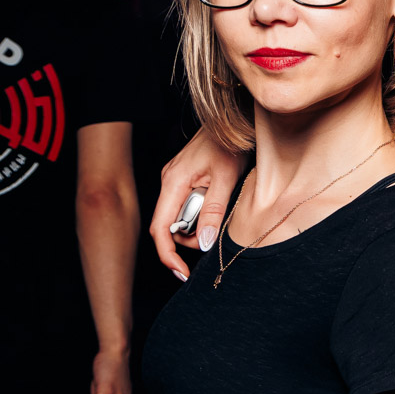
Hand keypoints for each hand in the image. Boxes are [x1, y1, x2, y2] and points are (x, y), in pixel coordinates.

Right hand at [150, 129, 243, 282]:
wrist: (233, 121)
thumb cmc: (230, 144)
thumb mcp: (226, 179)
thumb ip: (212, 212)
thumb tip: (202, 243)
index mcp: (174, 182)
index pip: (160, 229)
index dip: (168, 255)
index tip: (181, 272)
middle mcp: (169, 182)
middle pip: (170, 226)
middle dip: (189, 238)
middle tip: (214, 235)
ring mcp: (174, 180)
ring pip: (179, 216)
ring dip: (197, 223)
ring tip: (220, 206)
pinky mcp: (183, 179)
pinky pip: (185, 204)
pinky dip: (199, 211)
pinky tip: (215, 199)